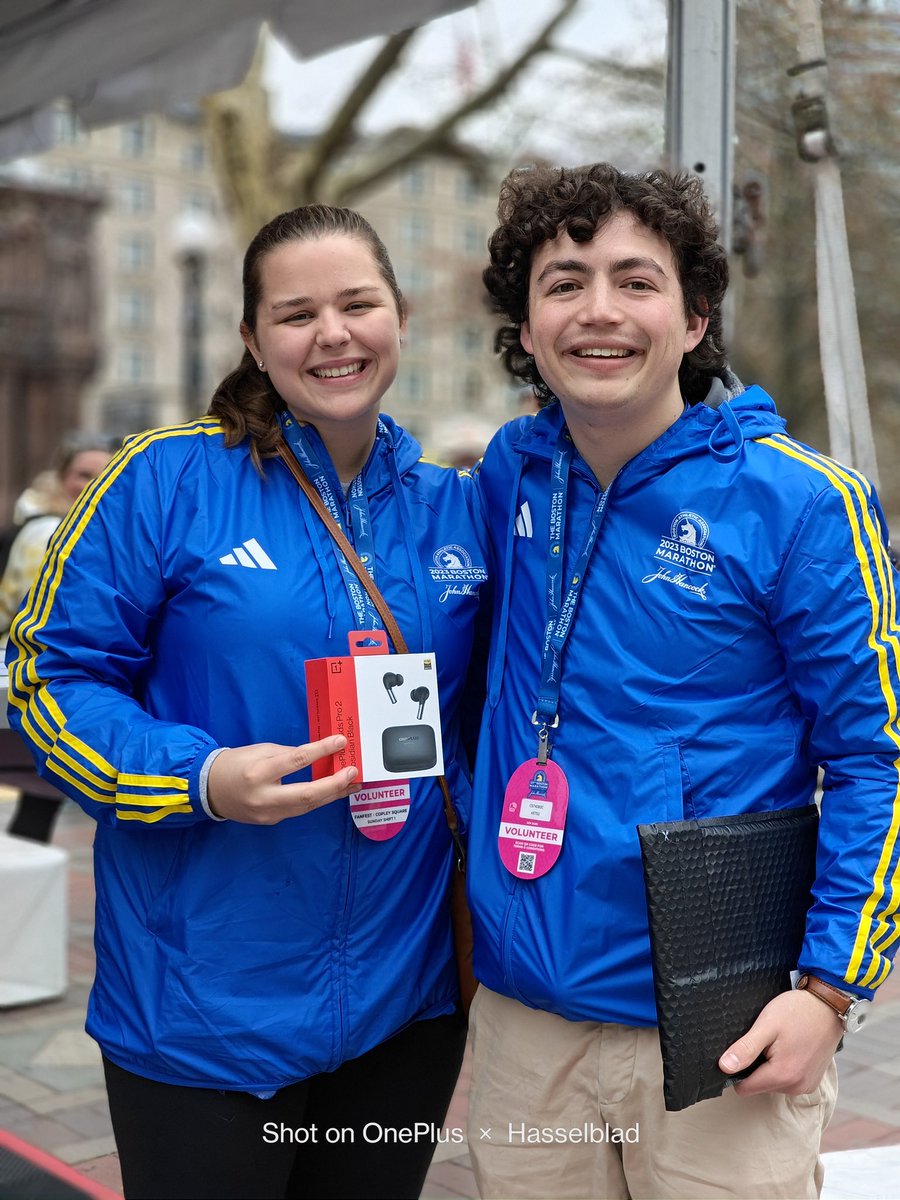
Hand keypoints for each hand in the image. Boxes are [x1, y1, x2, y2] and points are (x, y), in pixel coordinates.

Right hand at [207, 735, 356, 823]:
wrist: (209, 790)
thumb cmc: (235, 764)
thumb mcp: (259, 750)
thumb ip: (287, 753)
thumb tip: (317, 755)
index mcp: (258, 773)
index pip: (296, 760)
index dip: (321, 750)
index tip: (340, 741)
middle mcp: (263, 797)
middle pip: (306, 794)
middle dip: (334, 784)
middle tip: (354, 773)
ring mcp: (267, 813)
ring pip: (307, 806)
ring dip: (332, 794)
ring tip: (352, 784)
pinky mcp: (271, 821)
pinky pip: (299, 810)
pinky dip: (318, 800)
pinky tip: (332, 792)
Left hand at [718, 988, 842, 1095]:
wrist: (828, 1006)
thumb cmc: (797, 1011)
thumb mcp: (766, 1025)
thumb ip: (746, 1049)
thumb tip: (724, 1067)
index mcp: (782, 1075)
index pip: (745, 1088)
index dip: (737, 1070)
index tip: (742, 1050)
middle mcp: (796, 1087)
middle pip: (759, 1085)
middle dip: (756, 1066)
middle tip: (765, 1040)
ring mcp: (806, 1085)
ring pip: (773, 1083)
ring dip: (770, 1066)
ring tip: (778, 1042)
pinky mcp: (812, 1081)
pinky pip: (787, 1080)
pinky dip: (783, 1067)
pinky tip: (788, 1047)